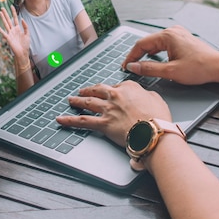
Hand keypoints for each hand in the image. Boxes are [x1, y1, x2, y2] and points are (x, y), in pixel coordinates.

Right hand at [0, 7, 30, 63]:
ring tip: (0, 13)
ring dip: (3, 18)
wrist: (23, 52)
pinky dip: (0, 30)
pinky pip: (4, 33)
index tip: (12, 6)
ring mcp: (10, 34)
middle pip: (8, 20)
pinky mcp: (8, 38)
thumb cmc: (25, 45)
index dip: (13, 12)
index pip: (15, 18)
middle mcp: (13, 30)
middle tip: (2, 7)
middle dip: (6, 13)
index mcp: (18, 28)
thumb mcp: (27, 34)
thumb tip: (22, 19)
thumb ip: (25, 27)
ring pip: (6, 24)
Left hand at [56, 81, 170, 146]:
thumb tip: (145, 96)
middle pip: (98, 90)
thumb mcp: (156, 99)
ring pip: (87, 102)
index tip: (110, 92)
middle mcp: (115, 96)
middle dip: (89, 90)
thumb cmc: (157, 118)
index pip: (116, 86)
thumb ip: (147, 95)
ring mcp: (107, 109)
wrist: (153, 132)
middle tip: (83, 91)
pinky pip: (82, 121)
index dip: (111, 90)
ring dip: (77, 101)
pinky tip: (61, 119)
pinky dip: (70, 120)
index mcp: (128, 87)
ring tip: (71, 100)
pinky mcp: (103, 124)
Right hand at [122, 25, 218, 84]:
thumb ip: (149, 69)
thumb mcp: (170, 72)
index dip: (131, 56)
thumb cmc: (200, 68)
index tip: (126, 66)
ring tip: (140, 65)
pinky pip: (164, 45)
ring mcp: (178, 34)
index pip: (141, 44)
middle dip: (138, 55)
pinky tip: (154, 60)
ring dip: (147, 54)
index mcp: (168, 35)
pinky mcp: (183, 39)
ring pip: (155, 44)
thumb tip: (133, 67)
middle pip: (148, 43)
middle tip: (131, 68)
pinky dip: (157, 53)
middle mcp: (172, 31)